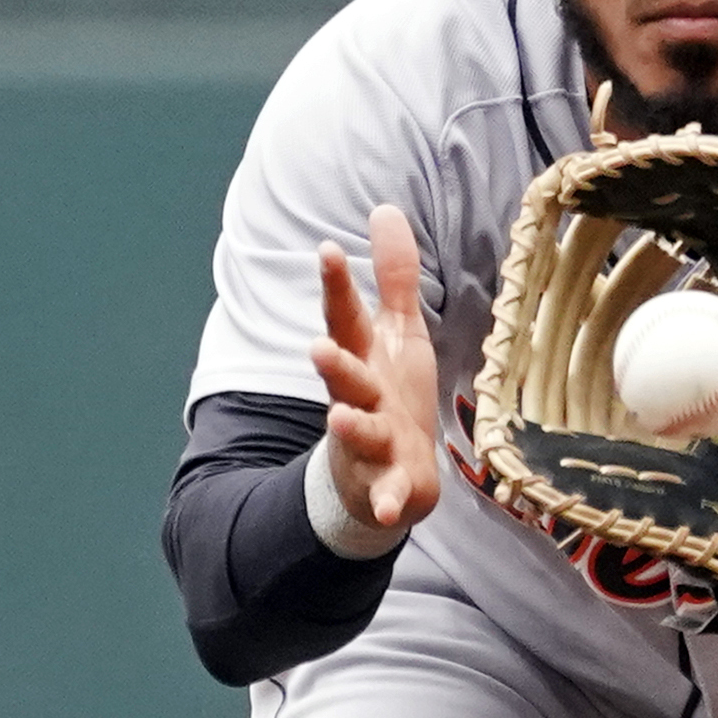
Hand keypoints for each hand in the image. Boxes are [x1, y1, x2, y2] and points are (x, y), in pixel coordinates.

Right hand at [309, 204, 441, 539]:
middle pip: (345, 377)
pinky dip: (391, 501)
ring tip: (339, 418)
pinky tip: (397, 510)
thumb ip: (394, 277)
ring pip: (360, 433)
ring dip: (350, 426)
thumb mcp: (399, 334)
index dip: (337, 286)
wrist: (388, 476)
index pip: (346, 319)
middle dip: (333, 364)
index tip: (328, 249)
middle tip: (318, 347)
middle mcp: (360, 399)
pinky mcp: (391, 482)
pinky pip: (390, 493)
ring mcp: (372, 444)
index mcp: (363, 360)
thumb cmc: (390, 396)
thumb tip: (386, 208)